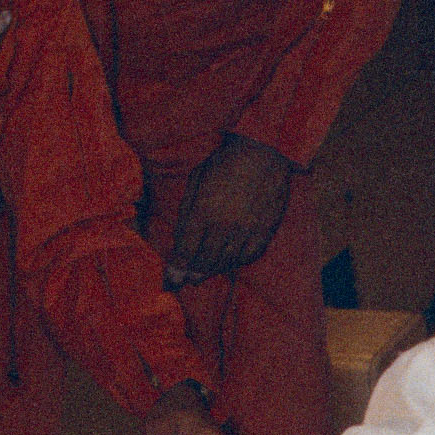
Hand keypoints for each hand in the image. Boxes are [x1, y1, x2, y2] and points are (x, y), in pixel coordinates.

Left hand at [167, 135, 295, 283]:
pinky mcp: (264, 232)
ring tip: (202, 275)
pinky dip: (235, 262)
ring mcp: (246, 231)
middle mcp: (224, 227)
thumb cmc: (224, 163)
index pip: (186, 249)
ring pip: (225, 261)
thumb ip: (188, 210)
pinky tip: (227, 263)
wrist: (262, 153)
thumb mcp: (197, 181)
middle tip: (185, 281)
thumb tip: (181, 238)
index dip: (177, 267)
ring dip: (212, 270)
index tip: (170, 280)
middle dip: (192, 273)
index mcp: (203, 212)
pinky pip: (247, 256)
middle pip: (204, 260)